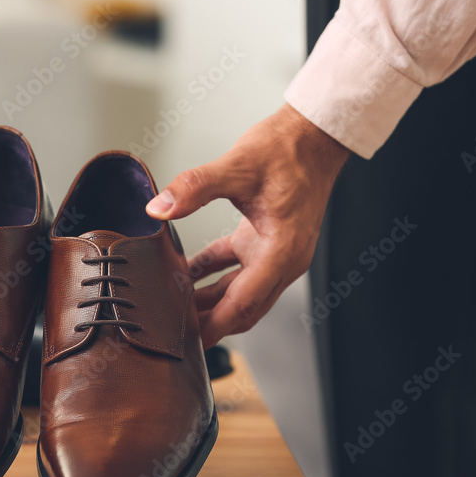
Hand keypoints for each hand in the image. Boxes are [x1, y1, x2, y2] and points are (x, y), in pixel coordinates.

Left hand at [145, 104, 349, 347]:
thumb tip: (159, 208)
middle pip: (242, 307)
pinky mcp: (265, 239)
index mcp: (282, 251)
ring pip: (238, 291)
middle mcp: (283, 259)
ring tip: (171, 307)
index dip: (215, 326)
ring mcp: (274, 251)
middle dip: (208, 322)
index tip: (190, 343)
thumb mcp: (238, 165)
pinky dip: (210, 273)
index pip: (244, 304)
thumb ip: (195, 188)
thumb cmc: (290, 149)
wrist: (315, 134)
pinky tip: (183, 273)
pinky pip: (235, 268)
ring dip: (207, 300)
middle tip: (171, 331)